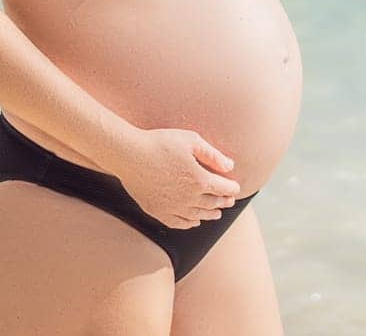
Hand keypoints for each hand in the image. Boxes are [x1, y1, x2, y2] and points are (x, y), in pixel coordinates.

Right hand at [116, 126, 241, 228]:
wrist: (129, 155)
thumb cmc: (160, 143)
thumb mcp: (191, 141)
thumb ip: (213, 155)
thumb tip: (230, 166)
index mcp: (199, 180)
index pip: (223, 189)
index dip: (232, 188)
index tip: (236, 188)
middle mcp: (188, 198)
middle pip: (211, 203)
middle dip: (223, 202)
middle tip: (229, 201)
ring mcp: (172, 207)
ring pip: (197, 216)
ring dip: (209, 215)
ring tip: (216, 214)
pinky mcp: (157, 211)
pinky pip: (178, 223)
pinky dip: (189, 224)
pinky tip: (193, 222)